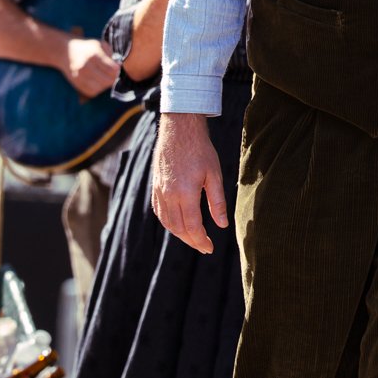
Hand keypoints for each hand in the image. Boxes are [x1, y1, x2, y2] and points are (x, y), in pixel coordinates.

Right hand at [62, 37, 119, 96]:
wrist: (66, 51)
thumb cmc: (87, 47)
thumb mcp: (100, 44)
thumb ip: (111, 54)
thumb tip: (118, 66)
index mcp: (93, 55)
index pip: (112, 69)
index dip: (117, 70)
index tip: (116, 67)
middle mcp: (85, 67)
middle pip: (107, 80)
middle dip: (113, 78)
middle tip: (113, 74)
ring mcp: (80, 76)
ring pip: (100, 88)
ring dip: (105, 84)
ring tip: (105, 77)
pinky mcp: (76, 83)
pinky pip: (92, 92)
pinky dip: (97, 89)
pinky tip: (97, 82)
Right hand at [153, 113, 227, 252]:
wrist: (179, 129)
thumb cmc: (200, 150)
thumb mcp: (214, 174)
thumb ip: (217, 201)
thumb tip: (222, 225)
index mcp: (185, 193)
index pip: (192, 227)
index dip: (201, 241)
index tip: (210, 248)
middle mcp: (169, 195)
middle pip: (179, 228)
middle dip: (192, 241)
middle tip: (204, 248)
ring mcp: (160, 191)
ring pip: (167, 222)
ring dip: (180, 234)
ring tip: (193, 239)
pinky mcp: (155, 187)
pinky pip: (160, 212)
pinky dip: (169, 223)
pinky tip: (177, 225)